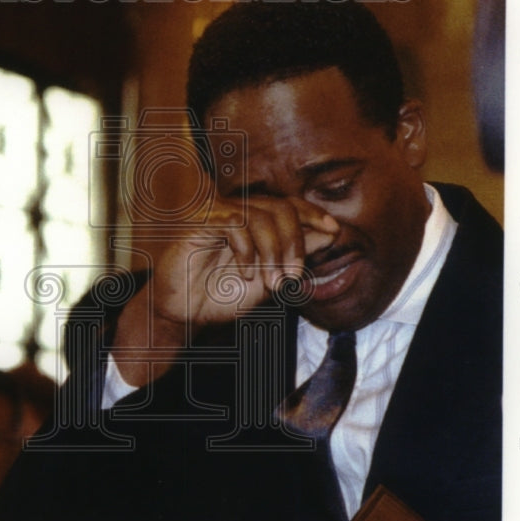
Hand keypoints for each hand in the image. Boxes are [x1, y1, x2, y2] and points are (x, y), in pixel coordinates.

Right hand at [111, 195, 338, 385]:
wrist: (185, 315)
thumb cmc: (222, 297)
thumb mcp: (269, 278)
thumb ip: (295, 255)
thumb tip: (330, 232)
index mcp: (255, 223)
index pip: (288, 205)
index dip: (312, 214)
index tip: (334, 230)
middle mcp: (238, 213)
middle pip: (281, 208)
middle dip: (295, 243)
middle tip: (292, 276)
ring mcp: (218, 215)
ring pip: (261, 215)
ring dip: (273, 252)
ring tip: (271, 282)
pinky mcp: (200, 222)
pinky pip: (234, 222)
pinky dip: (247, 249)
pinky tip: (244, 271)